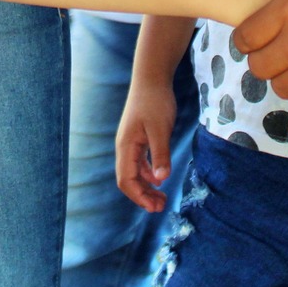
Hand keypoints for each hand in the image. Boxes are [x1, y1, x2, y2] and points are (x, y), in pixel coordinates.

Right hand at [116, 76, 180, 211]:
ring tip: (162, 198)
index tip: (154, 208)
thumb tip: (162, 180)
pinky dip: (149, 174)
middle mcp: (125, 147)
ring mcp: (131, 143)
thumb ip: (160, 154)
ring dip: (147, 187)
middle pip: (129, 179)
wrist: (152, 78)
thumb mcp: (160, 129)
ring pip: (135, 172)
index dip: (138, 196)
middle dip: (143, 196)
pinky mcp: (139, 138)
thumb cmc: (155, 102)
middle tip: (161, 207)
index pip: (126, 180)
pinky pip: (140, 163)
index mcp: (126, 147)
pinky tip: (160, 179)